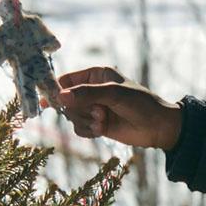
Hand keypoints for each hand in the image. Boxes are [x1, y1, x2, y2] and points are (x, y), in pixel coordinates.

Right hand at [54, 67, 182, 150]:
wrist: (158, 127)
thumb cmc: (140, 103)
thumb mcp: (114, 94)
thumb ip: (86, 94)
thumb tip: (60, 96)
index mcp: (96, 74)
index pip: (67, 80)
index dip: (56, 90)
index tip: (47, 101)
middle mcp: (92, 90)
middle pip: (66, 101)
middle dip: (79, 110)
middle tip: (98, 112)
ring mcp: (93, 108)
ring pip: (72, 116)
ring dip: (85, 121)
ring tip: (103, 121)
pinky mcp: (96, 124)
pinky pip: (79, 128)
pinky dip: (88, 131)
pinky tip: (101, 130)